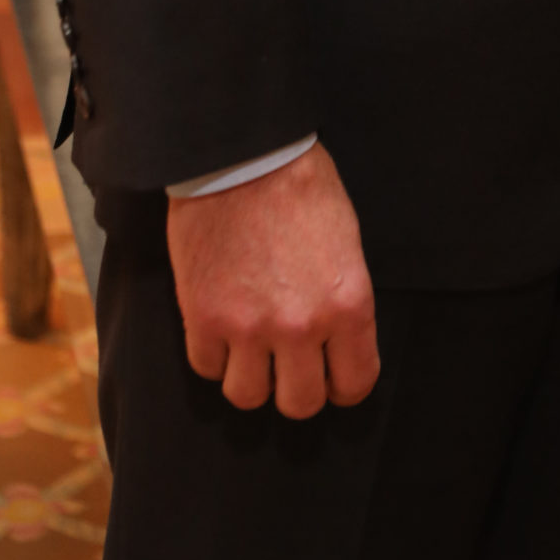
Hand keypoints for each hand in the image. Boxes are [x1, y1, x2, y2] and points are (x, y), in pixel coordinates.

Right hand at [166, 141, 378, 417]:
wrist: (244, 155)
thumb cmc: (301, 186)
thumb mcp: (346, 240)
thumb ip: (342, 298)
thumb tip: (338, 339)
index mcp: (348, 303)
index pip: (355, 383)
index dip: (344, 384)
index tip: (334, 377)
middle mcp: (302, 326)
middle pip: (301, 404)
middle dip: (297, 387)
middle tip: (290, 365)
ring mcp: (249, 328)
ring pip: (249, 397)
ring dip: (252, 377)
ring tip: (252, 348)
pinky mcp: (203, 320)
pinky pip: (208, 369)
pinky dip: (215, 355)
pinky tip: (222, 327)